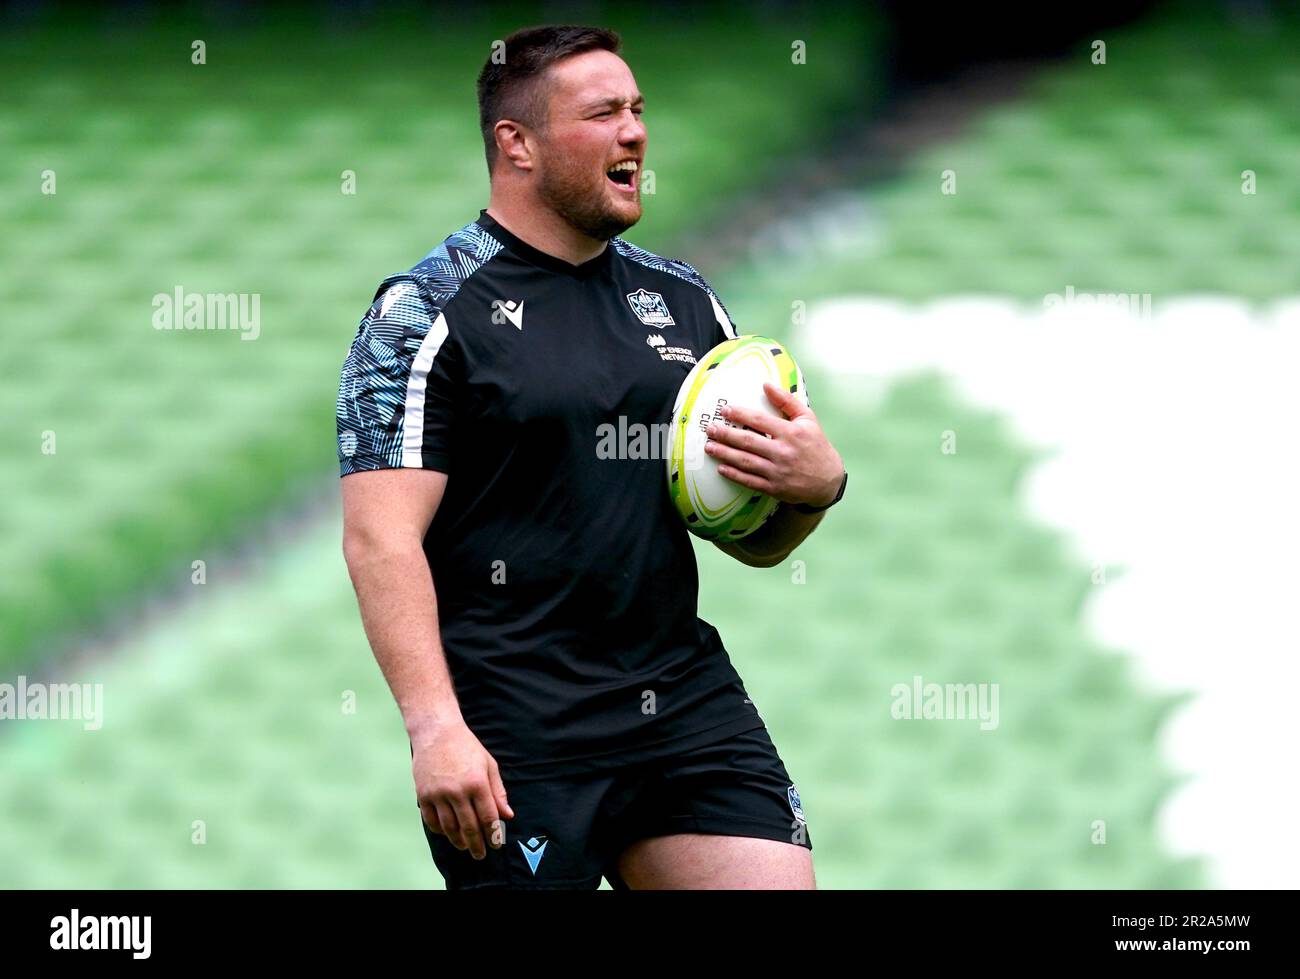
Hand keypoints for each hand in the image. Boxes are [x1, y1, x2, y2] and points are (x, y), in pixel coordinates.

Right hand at [412, 720, 513, 858]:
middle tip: (481, 854)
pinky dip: (440, 830)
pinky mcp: (423, 794)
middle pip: (469, 827)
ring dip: (458, 840)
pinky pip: (432, 820)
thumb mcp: (488, 765)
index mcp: (477, 783)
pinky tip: (448, 833)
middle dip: (477, 844)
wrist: (437, 732)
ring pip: (449, 827)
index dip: (493, 834)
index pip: (487, 817)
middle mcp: (457, 791)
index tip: (496, 844)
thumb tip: (507, 815)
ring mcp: (438, 794)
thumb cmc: (467, 747)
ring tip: (465, 846)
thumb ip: (498, 792)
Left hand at [703, 381, 843, 506]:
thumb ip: (787, 401)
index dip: (740, 415)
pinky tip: (721, 468)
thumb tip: (766, 385)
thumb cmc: (816, 446)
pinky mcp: (774, 488)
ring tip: (709, 447)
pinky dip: (734, 475)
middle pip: (748, 442)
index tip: (725, 410)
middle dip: (726, 435)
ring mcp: (777, 472)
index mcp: (791, 433)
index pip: (760, 421)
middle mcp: (783, 452)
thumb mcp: (808, 419)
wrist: (828, 480)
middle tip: (710, 429)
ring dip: (724, 454)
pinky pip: (750, 481)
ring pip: (745, 462)